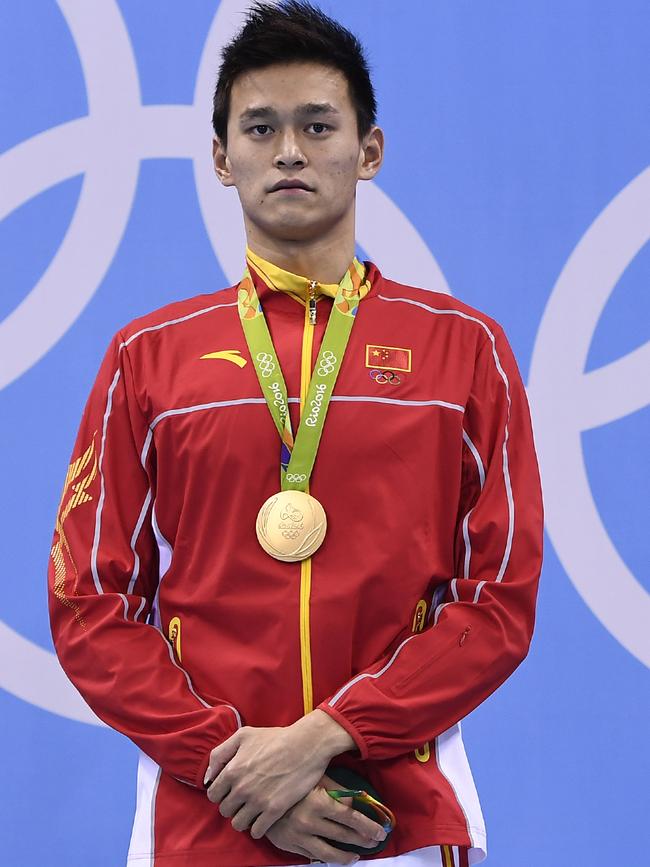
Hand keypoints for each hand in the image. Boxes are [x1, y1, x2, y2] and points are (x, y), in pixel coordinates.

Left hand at [204, 710, 354, 838]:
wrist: (306, 744)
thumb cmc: (275, 738)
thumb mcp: (243, 735)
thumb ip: (220, 754)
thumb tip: (208, 777)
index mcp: (232, 770)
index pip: (212, 795)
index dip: (221, 793)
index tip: (231, 791)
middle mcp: (241, 788)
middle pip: (225, 811)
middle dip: (232, 805)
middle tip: (244, 799)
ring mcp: (258, 800)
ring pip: (238, 824)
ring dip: (244, 818)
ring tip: (253, 810)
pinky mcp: (274, 810)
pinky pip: (257, 831)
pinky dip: (258, 827)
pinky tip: (264, 817)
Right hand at [265, 776, 386, 864]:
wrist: (257, 790)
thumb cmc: (291, 778)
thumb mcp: (315, 778)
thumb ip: (337, 789)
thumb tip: (357, 798)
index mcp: (319, 802)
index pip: (351, 817)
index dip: (368, 825)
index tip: (381, 830)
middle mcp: (311, 822)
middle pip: (343, 835)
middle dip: (363, 839)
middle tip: (375, 841)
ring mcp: (299, 836)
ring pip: (329, 852)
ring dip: (346, 856)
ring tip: (356, 856)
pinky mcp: (290, 845)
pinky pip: (312, 855)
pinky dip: (326, 857)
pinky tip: (334, 855)